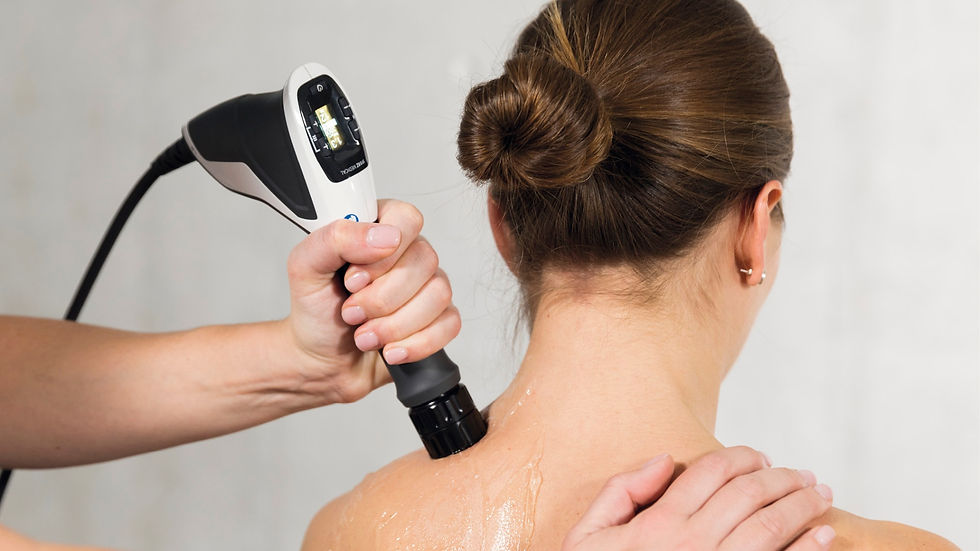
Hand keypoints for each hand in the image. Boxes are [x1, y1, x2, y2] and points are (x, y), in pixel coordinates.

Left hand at [282, 199, 459, 403]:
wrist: (320, 362)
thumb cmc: (314, 312)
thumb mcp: (305, 268)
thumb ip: (335, 239)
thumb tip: (384, 236)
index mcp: (376, 229)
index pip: (406, 218)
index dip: (386, 251)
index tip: (354, 278)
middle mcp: (406, 254)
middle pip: (425, 260)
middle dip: (382, 298)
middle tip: (351, 312)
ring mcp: (425, 286)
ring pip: (438, 294)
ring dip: (395, 325)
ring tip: (364, 336)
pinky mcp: (437, 319)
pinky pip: (449, 324)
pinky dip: (416, 343)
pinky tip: (390, 349)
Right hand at [563, 447, 836, 550]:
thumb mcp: (587, 536)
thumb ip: (620, 492)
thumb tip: (663, 460)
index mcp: (658, 523)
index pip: (711, 471)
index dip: (742, 457)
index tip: (761, 457)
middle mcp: (691, 543)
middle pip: (748, 494)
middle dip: (782, 477)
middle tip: (802, 474)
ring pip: (769, 527)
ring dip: (801, 505)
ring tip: (819, 493)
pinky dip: (808, 549)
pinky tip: (823, 535)